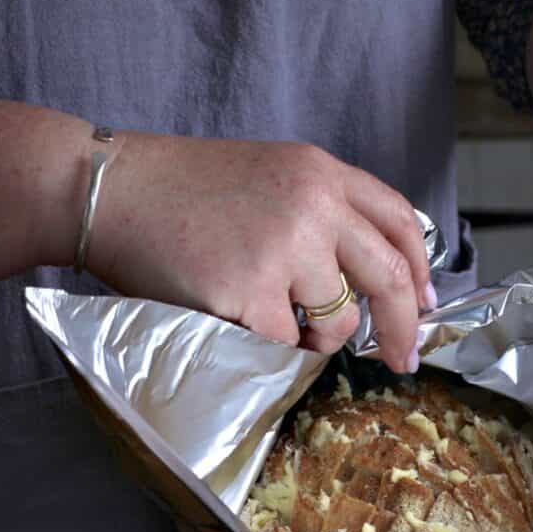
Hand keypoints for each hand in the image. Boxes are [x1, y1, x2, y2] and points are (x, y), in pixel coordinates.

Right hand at [88, 136, 433, 372]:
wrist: (107, 191)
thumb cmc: (181, 191)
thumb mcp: (267, 176)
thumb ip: (322, 213)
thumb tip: (368, 277)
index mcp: (319, 172)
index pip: (398, 220)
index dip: (420, 269)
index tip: (424, 303)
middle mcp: (312, 206)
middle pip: (389, 278)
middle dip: (403, 329)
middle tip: (402, 359)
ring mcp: (283, 250)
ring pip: (338, 323)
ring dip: (318, 340)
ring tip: (276, 320)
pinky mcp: (249, 294)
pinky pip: (287, 347)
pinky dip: (271, 348)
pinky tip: (239, 322)